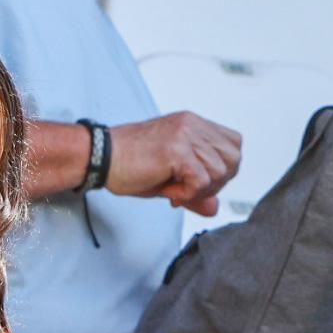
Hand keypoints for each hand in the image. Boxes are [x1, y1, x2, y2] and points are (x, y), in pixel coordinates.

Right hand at [106, 113, 240, 216]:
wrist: (98, 158)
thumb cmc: (127, 164)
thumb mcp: (169, 179)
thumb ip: (196, 191)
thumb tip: (214, 208)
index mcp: (192, 124)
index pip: (233, 145)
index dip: (222, 169)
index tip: (197, 181)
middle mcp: (192, 124)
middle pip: (234, 158)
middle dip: (216, 183)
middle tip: (187, 190)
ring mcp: (185, 135)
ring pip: (221, 171)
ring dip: (200, 190)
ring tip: (174, 189)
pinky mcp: (177, 150)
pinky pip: (202, 180)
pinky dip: (189, 193)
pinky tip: (170, 190)